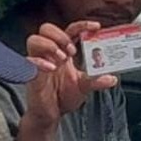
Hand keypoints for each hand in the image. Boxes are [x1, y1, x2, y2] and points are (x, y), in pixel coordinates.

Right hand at [17, 21, 118, 140]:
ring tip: (62, 58)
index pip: (70, 30)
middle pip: (47, 28)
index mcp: (64, 52)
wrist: (51, 114)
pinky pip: (29, 61)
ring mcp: (38, 61)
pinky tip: (51, 68)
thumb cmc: (63, 97)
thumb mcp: (84, 87)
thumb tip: (112, 78)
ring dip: (49, 45)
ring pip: (34, 39)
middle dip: (60, 35)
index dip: (82, 25)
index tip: (96, 27)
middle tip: (72, 50)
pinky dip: (40, 62)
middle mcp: (50, 53)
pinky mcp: (30, 73)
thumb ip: (96, 81)